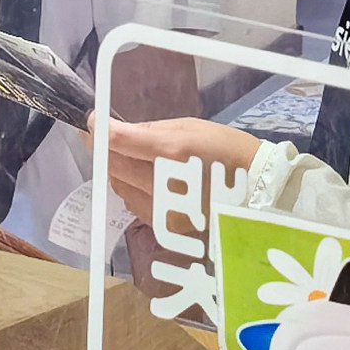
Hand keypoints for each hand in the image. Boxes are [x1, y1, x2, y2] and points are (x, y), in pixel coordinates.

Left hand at [102, 117, 265, 226]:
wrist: (257, 191)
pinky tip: (145, 179)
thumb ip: (151, 131)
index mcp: (170, 154)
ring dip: (117, 171)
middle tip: (98, 136)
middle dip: (103, 151)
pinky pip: (134, 203)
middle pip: (113, 168)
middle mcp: (161, 185)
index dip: (99, 132)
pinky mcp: (165, 227)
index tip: (91, 122)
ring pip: (120, 188)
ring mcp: (162, 210)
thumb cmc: (227, 150)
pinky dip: (132, 188)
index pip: (119, 142)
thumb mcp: (192, 127)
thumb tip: (118, 132)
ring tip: (126, 157)